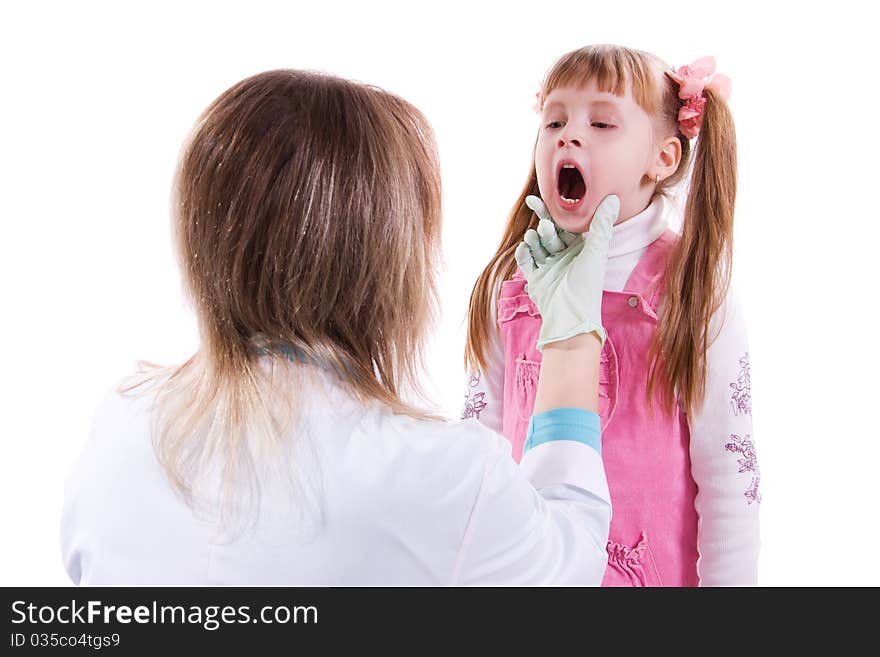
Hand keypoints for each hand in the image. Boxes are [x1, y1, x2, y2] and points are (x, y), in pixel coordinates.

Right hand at [514, 194, 618, 349]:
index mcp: (580, 249)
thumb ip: (602, 224)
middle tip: (544, 227)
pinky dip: (524, 253)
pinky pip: (526, 261)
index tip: (540, 198)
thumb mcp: (596, 251)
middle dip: (545, 228)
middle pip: (549, 234)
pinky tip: (524, 248)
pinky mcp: (536, 279)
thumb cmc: (587, 285)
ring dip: (534, 240)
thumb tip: (613, 197)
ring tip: (533, 238)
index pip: (564, 225)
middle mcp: (564, 257)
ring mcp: (549, 267)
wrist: (570, 316)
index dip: (553, 212)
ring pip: (537, 246)